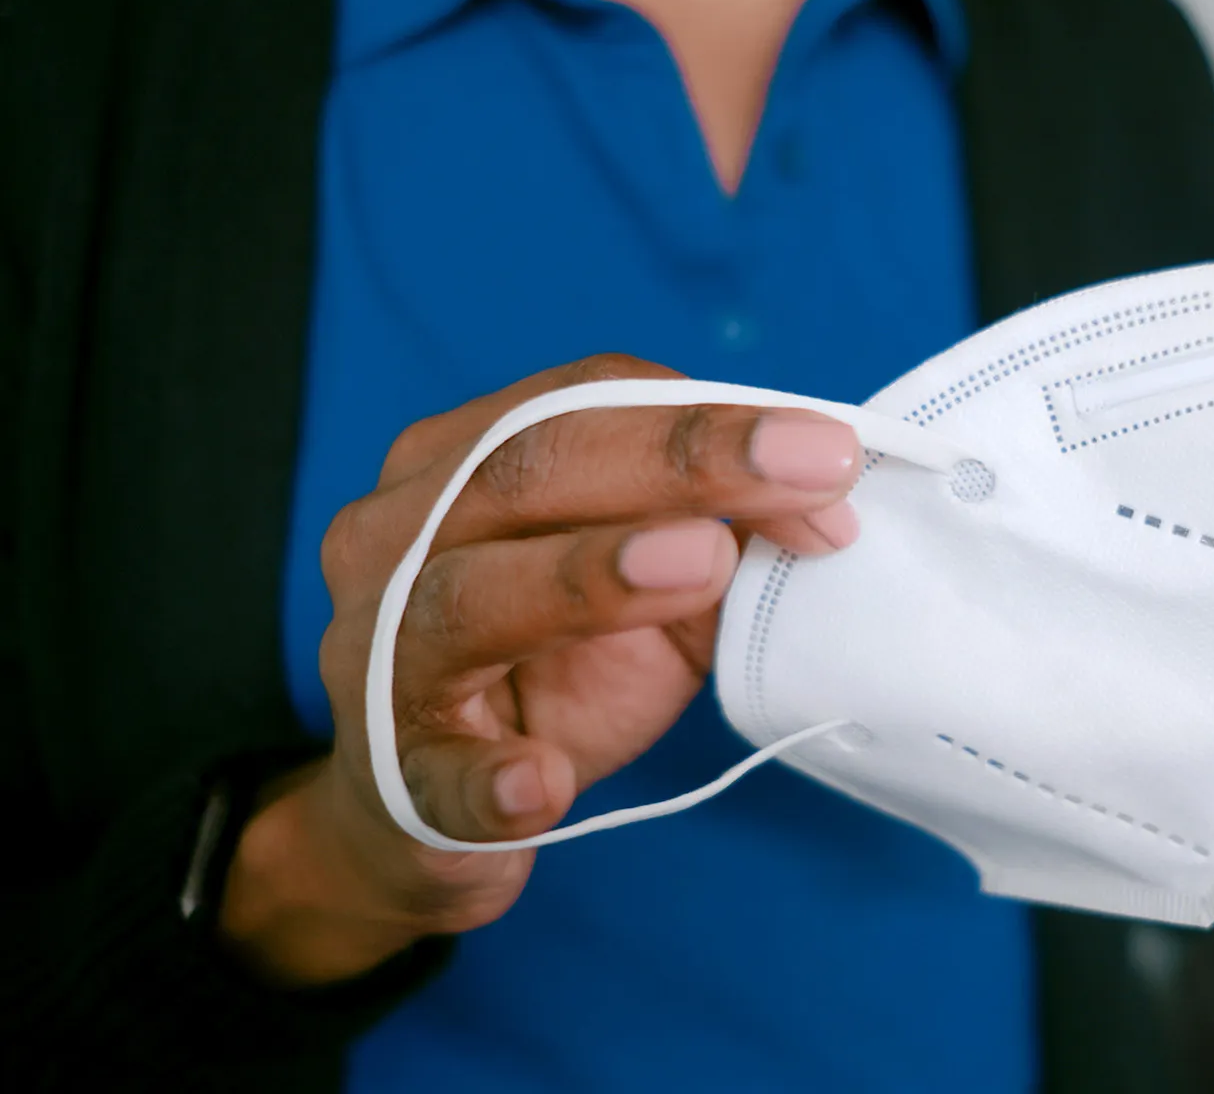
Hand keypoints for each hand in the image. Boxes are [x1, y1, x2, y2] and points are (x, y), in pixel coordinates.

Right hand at [221, 355, 863, 983]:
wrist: (431, 815)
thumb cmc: (550, 673)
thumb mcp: (647, 587)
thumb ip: (718, 533)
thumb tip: (822, 495)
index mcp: (458, 464)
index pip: (578, 403)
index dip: (707, 421)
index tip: (827, 454)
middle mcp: (398, 538)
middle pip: (525, 470)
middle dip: (683, 463)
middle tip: (812, 472)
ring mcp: (381, 657)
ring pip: (470, 596)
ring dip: (589, 578)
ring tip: (702, 563)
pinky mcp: (396, 780)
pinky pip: (436, 775)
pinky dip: (488, 780)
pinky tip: (540, 781)